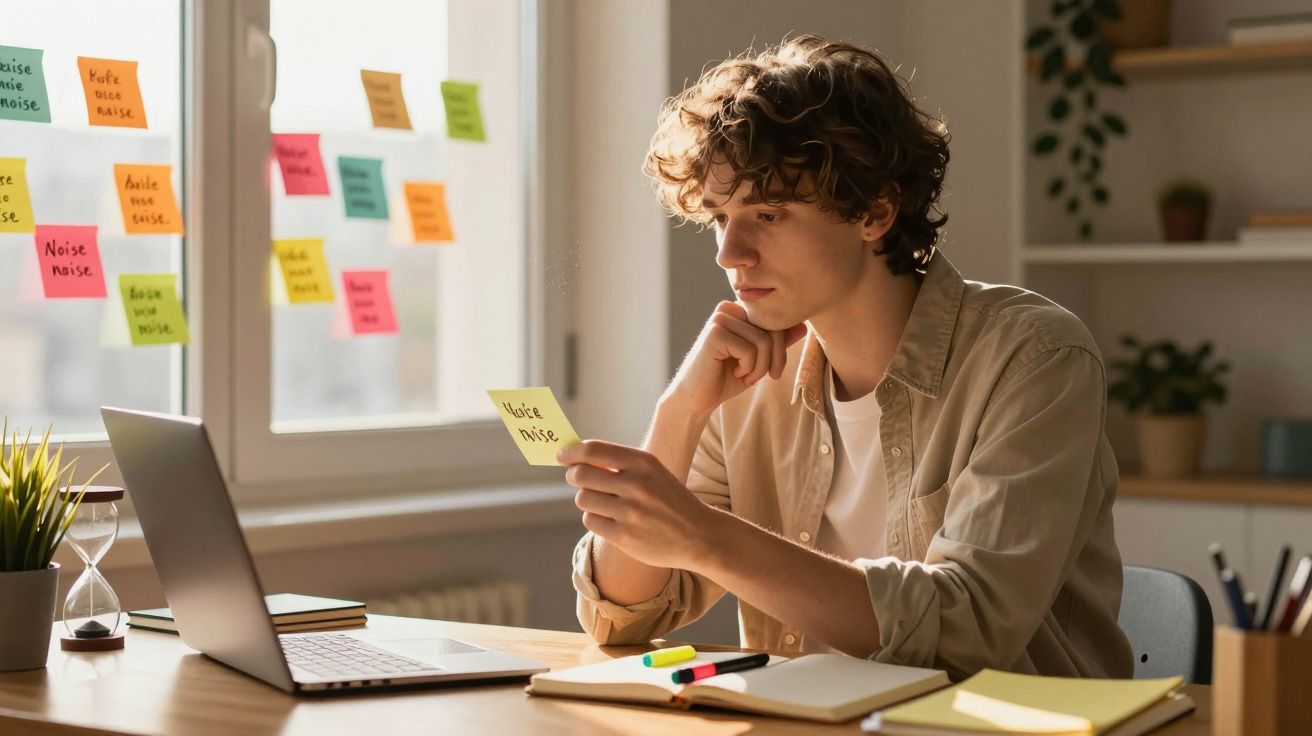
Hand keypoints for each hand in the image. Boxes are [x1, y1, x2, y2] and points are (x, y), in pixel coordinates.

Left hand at [559, 439, 719, 570]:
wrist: (699, 535)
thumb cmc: (669, 499)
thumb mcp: (652, 472)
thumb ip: (618, 463)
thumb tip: (575, 458)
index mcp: (643, 462)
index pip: (593, 450)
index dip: (571, 452)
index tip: (561, 455)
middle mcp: (637, 485)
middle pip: (581, 475)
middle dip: (574, 476)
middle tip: (578, 479)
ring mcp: (631, 512)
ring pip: (583, 499)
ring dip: (586, 499)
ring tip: (602, 502)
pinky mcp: (625, 537)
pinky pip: (590, 521)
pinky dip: (595, 519)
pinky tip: (610, 519)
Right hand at [666, 301, 806, 416]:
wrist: (697, 398)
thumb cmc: (726, 377)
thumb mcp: (758, 359)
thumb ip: (776, 342)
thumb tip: (803, 325)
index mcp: (737, 310)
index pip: (774, 321)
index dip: (780, 348)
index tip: (773, 370)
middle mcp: (727, 309)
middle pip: (771, 329)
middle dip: (774, 358)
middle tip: (766, 376)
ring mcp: (719, 319)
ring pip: (762, 341)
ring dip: (760, 367)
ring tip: (746, 376)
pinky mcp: (714, 333)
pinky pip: (749, 350)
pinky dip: (748, 369)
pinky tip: (735, 373)